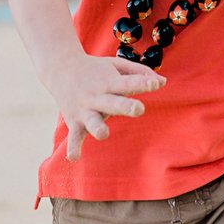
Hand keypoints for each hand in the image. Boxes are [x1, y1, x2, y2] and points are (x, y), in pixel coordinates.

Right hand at [40, 52, 166, 160]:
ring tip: (103, 134)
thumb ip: (139, 72)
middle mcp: (97, 96)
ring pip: (92, 120)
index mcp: (109, 81)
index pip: (128, 83)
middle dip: (124, 106)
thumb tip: (164, 82)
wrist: (60, 68)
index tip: (155, 83)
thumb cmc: (96, 69)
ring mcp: (85, 110)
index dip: (142, 83)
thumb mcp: (116, 65)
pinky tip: (74, 158)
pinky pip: (73, 136)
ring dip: (97, 127)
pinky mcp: (75, 122)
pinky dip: (73, 146)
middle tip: (138, 109)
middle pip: (112, 102)